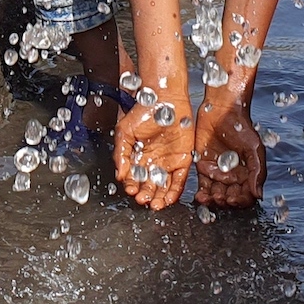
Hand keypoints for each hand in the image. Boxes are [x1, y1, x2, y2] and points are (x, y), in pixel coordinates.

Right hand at [113, 86, 194, 209]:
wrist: (165, 99)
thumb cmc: (143, 112)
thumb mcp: (125, 131)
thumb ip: (121, 154)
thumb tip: (119, 174)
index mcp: (138, 157)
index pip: (134, 178)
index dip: (132, 186)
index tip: (131, 191)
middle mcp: (153, 162)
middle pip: (149, 185)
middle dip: (145, 194)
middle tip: (143, 200)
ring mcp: (168, 162)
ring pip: (164, 186)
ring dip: (159, 197)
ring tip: (155, 204)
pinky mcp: (183, 160)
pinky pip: (180, 180)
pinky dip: (175, 191)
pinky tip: (169, 199)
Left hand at [193, 97, 266, 208]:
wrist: (221, 111)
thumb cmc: (242, 128)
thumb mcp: (254, 149)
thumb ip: (257, 172)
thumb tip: (258, 195)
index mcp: (248, 174)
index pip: (246, 196)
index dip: (240, 201)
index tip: (233, 199)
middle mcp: (234, 176)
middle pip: (230, 197)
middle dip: (225, 201)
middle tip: (221, 198)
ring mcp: (218, 173)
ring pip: (216, 194)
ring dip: (212, 200)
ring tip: (208, 199)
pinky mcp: (203, 167)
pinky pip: (203, 185)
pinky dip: (202, 194)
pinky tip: (200, 197)